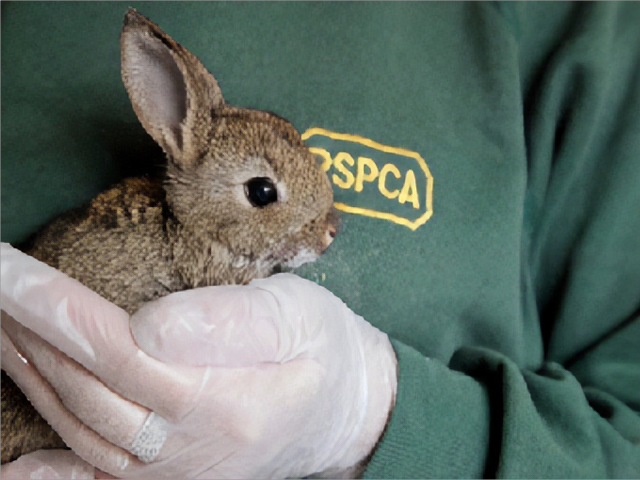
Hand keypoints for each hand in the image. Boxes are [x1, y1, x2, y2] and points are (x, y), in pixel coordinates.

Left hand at [1, 243, 396, 478]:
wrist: (346, 410)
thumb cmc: (324, 348)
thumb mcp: (297, 314)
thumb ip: (234, 320)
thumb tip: (152, 325)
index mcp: (226, 401)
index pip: (119, 350)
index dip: (56, 309)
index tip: (7, 269)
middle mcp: (191, 447)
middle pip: (90, 388)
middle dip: (29, 332)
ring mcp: (178, 471)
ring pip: (84, 426)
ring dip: (32, 376)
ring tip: (0, 327)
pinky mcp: (175, 477)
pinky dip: (52, 477)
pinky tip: (13, 470)